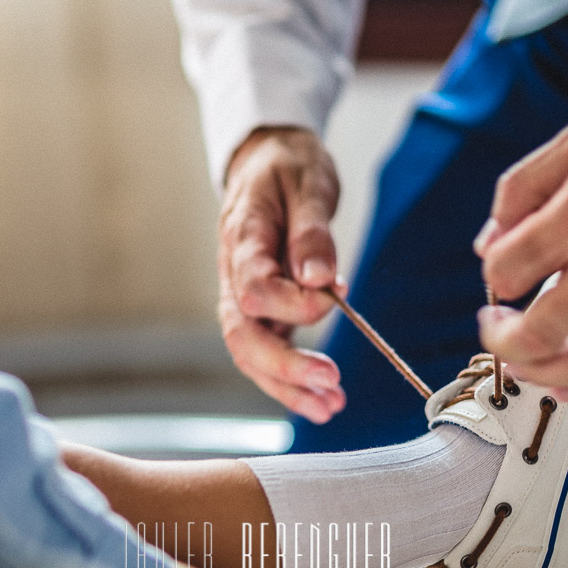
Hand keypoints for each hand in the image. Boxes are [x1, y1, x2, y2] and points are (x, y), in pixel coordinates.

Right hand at [218, 127, 346, 422]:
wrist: (266, 160)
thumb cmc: (286, 168)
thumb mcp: (306, 185)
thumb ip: (311, 232)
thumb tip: (319, 278)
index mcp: (242, 240)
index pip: (255, 288)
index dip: (293, 304)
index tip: (333, 296)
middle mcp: (234, 275)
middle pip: (243, 335)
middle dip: (285, 366)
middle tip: (330, 382)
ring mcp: (244, 296)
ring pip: (251, 353)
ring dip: (287, 385)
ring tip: (330, 406)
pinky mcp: (261, 309)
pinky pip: (266, 350)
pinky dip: (290, 380)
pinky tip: (321, 398)